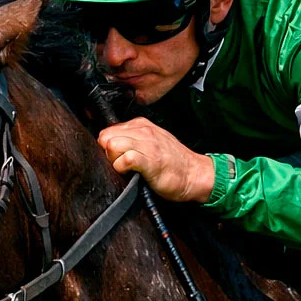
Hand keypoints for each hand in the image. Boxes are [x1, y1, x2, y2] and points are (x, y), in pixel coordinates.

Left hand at [97, 117, 215, 202]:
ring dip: (114, 161)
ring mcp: (148, 145)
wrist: (194, 175)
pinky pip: (124, 160)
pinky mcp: (150, 161)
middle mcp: (144, 131)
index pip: (107, 131)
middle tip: (120, 164)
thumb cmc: (171, 163)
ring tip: (126, 169)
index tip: (117, 157)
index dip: (106, 147)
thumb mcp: (150, 142)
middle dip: (107, 153)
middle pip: (105, 137)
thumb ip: (130, 139)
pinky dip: (122, 169)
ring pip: (112, 146)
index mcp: (141, 125)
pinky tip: (132, 173)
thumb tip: (107, 146)